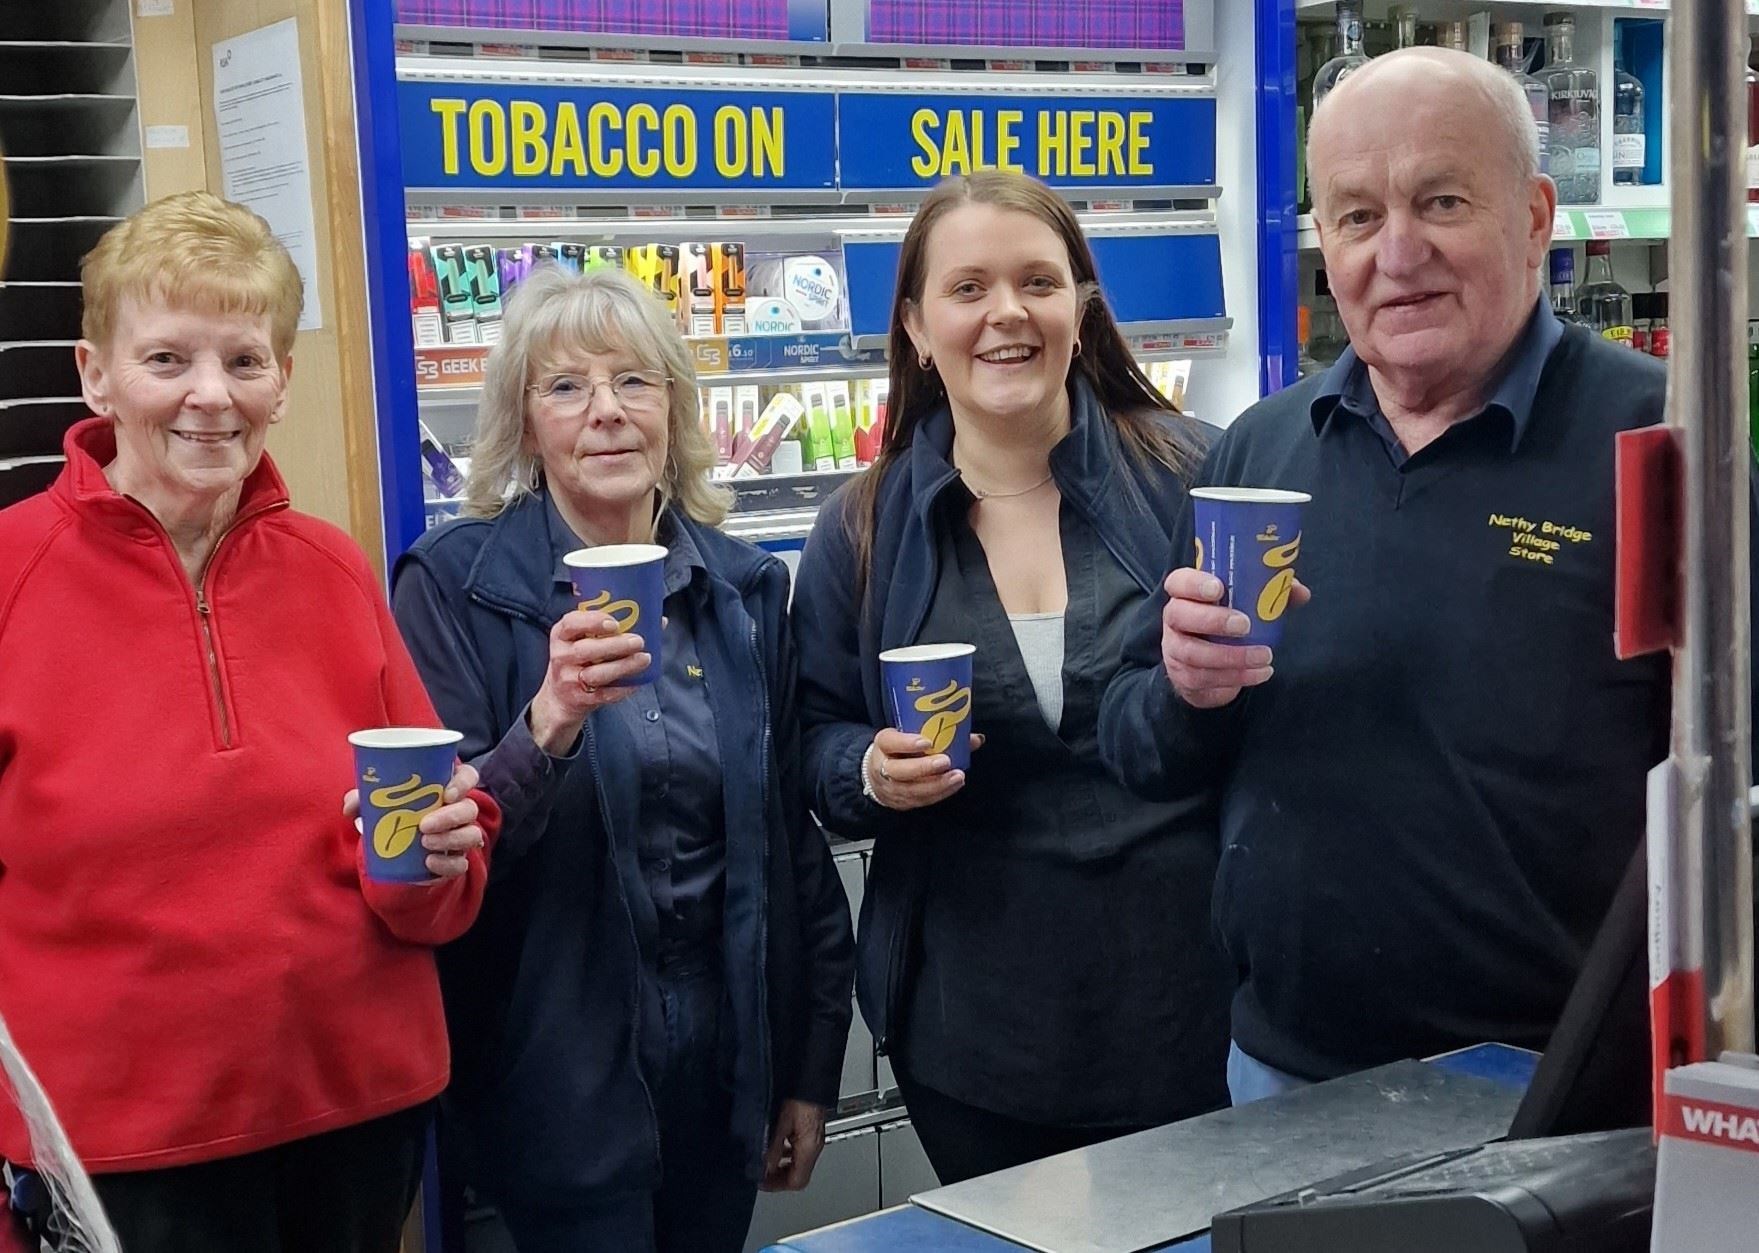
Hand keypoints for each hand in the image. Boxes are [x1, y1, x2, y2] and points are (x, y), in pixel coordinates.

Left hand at [342, 761, 485, 879]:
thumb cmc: (395, 816)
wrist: (398, 852)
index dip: (463, 783)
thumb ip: (363, 799)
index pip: (468, 777)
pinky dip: (447, 864)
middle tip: (424, 825)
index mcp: (446, 788)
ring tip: (425, 843)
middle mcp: (460, 811)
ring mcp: (460, 836)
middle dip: (450, 816)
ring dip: (450, 839)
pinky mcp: (455, 860)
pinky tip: (429, 862)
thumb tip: (349, 807)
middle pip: (469, 808)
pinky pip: (461, 864)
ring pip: (471, 835)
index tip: (447, 793)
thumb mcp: (378, 804)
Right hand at [528, 610, 648, 753]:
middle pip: (586, 650)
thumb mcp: (584, 639)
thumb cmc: (580, 660)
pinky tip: (637, 681)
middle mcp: (562, 656)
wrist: (560, 698)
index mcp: (562, 635)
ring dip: (623, 666)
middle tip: (638, 641)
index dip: (592, 621)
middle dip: (615, 645)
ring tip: (644, 659)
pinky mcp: (581, 699)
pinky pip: (604, 694)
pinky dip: (623, 688)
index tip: (615, 623)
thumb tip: (659, 621)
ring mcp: (569, 679)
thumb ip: (613, 627)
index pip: (571, 623)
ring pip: (596, 674)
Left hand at [761, 1099, 827, 1191]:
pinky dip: (785, 1150)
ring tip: (765, 1159)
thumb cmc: (800, 1094)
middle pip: (799, 1174)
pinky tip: (775, 1141)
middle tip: (760, 1173)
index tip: (760, 1182)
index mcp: (809, 1146)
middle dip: (778, 1177)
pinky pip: (797, 1146)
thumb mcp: (780, 1121)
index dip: (776, 1185)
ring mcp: (813, 1135)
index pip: (797, 1181)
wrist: (810, 1073)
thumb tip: (764, 1167)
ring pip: (798, 1161)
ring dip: (781, 1164)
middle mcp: (814, 1143)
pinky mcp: (810, 1125)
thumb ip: (772, 1147)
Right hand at [864, 727, 984, 811]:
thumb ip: (941, 735)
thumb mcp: (912, 736)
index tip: (927, 742)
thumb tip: (977, 739)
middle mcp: (883, 767)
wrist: (878, 774)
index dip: (906, 743)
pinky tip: (953, 786)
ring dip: (937, 784)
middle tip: (946, 761)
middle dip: (924, 767)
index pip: (890, 742)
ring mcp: (891, 787)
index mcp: (883, 744)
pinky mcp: (901, 802)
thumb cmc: (901, 750)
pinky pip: (920, 800)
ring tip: (957, 777)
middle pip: (900, 770)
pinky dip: (939, 794)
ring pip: (911, 789)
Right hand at [1160, 567, 1310, 709]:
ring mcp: (1175, 650)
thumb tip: (1300, 591)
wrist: (1209, 668)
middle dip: (1212, 620)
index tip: (1219, 588)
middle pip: (1179, 615)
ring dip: (1232, 656)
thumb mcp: (1246, 605)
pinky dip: (1237, 677)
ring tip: (1264, 655)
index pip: (1178, 582)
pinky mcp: (1184, 677)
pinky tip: (1260, 673)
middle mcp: (1174, 620)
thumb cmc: (1227, 625)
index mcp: (1185, 595)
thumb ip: (1270, 593)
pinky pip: (1206, 679)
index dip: (1193, 584)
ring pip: (1193, 653)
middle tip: (1245, 624)